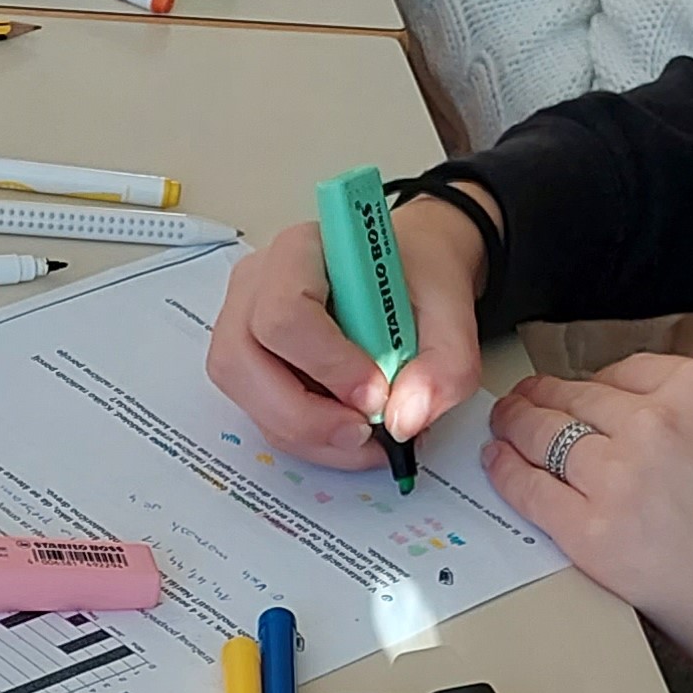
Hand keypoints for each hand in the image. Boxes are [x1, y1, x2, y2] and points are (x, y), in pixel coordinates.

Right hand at [209, 192, 486, 465]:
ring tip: (367, 436)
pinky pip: (264, 421)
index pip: (285, 313)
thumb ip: (444, 362)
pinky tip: (350, 432)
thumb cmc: (411, 278)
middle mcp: (254, 289)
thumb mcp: (451, 308)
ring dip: (312, 437)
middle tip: (366, 430)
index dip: (327, 363)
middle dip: (309, 416)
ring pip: (251, 403)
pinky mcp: (250, 372)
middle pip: (243, 364)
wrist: (404, 278)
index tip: (377, 392)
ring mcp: (242, 332)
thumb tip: (406, 419)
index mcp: (297, 251)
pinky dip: (311, 441)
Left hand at [482, 348, 692, 691]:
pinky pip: (529, 489)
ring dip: (516, 429)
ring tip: (505, 428)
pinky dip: (506, 473)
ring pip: (541, 434)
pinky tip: (500, 465)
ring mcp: (617, 475)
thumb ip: (692, 424)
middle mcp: (654, 422)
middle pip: (573, 396)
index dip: (592, 384)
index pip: (622, 368)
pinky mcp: (590, 530)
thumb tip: (640, 429)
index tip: (580, 390)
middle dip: (543, 399)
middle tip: (525, 403)